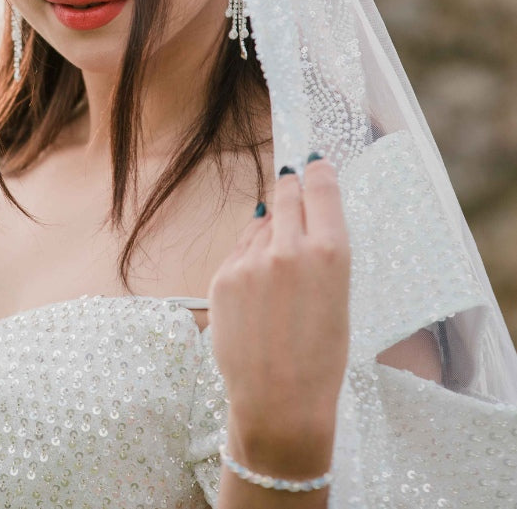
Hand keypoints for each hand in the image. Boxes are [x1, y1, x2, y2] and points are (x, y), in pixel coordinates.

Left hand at [208, 156, 349, 476]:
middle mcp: (289, 248)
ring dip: (270, 229)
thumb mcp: (337, 297)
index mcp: (330, 253)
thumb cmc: (320, 356)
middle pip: (286, 194)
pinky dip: (249, 255)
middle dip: (290, 186)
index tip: (313, 162)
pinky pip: (240, 249)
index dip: (317, 171)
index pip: (321, 188)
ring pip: (262, 224)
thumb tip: (296, 213)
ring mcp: (251, 260)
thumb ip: (318, 251)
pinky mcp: (223, 274)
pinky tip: (259, 283)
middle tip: (291, 178)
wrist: (279, 400)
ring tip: (279, 265)